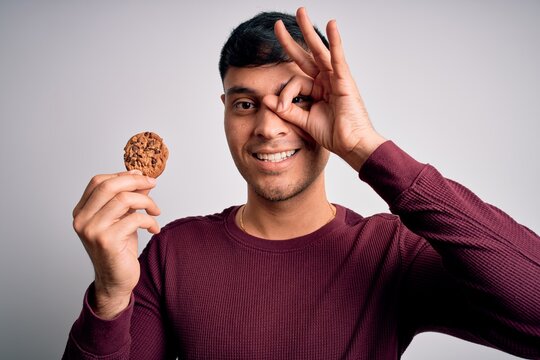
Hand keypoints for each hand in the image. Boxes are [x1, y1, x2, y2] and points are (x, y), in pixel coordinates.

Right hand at [72, 170, 159, 318]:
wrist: (116, 281)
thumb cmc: (119, 250)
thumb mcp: (124, 219)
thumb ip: (129, 198)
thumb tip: (141, 177)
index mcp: (82, 212)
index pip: (98, 181)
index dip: (122, 175)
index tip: (141, 176)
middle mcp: (82, 220)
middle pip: (109, 186)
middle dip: (135, 181)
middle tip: (152, 183)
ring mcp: (93, 230)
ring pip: (124, 199)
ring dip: (146, 202)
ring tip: (155, 211)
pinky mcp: (107, 241)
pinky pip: (134, 219)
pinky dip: (149, 221)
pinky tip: (154, 229)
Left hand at [263, 7, 385, 169]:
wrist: (351, 145)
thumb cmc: (334, 134)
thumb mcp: (304, 121)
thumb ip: (286, 110)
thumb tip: (266, 99)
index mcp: (317, 90)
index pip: (295, 78)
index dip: (284, 92)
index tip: (278, 105)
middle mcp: (326, 81)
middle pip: (307, 55)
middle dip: (293, 39)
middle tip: (278, 24)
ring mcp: (336, 79)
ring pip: (320, 51)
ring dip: (309, 31)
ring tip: (300, 13)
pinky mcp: (345, 81)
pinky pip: (338, 58)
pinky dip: (335, 42)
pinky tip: (331, 25)